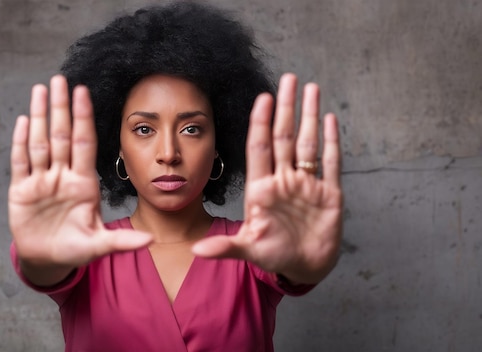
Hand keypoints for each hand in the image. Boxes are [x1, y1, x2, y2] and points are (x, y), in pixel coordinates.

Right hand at [8, 75, 151, 285]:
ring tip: (41, 90)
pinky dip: (20, 142)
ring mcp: (41, 181)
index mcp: (83, 183)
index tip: (84, 93)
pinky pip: (20, 162)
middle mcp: (62, 176)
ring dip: (40, 116)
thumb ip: (121, 241)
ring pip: (40, 142)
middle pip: (61, 135)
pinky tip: (24, 120)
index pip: (84, 143)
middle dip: (61, 108)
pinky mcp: (21, 191)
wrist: (47, 261)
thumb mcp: (99, 245)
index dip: (83, 118)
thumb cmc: (75, 250)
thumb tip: (150, 240)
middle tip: (61, 79)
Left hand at [192, 73, 342, 283]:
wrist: (304, 269)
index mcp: (262, 188)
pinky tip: (330, 120)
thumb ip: (225, 247)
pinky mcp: (329, 193)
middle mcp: (284, 180)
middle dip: (286, 108)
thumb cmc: (274, 257)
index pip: (260, 148)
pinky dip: (332, 141)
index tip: (262, 98)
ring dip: (309, 116)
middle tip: (288, 79)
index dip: (260, 123)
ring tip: (310, 89)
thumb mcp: (249, 250)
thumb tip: (196, 251)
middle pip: (284, 137)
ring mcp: (307, 184)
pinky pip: (330, 162)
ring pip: (308, 143)